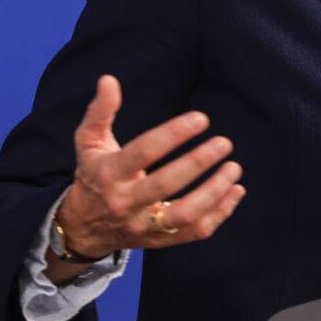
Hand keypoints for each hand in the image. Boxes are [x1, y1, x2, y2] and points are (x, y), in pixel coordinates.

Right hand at [55, 75, 245, 259]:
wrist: (84, 228)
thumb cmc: (94, 175)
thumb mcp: (89, 143)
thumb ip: (101, 112)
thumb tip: (109, 79)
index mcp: (109, 174)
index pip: (143, 152)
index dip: (173, 134)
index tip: (202, 119)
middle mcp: (126, 203)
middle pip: (165, 185)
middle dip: (198, 163)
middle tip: (225, 143)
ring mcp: (144, 225)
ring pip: (183, 215)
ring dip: (214, 192)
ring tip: (235, 168)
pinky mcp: (160, 240)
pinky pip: (194, 232)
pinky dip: (220, 213)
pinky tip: (236, 190)